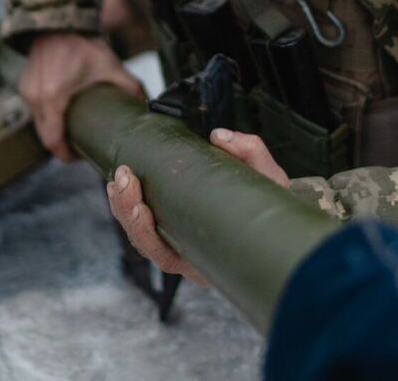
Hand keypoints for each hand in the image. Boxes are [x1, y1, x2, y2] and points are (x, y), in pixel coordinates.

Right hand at [20, 32, 142, 160]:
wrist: (57, 20)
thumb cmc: (80, 42)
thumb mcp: (108, 65)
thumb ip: (129, 85)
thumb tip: (147, 102)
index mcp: (53, 97)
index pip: (53, 140)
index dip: (66, 154)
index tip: (79, 156)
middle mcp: (35, 97)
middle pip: (45, 136)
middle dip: (62, 145)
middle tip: (81, 147)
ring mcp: (27, 92)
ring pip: (39, 124)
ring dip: (54, 131)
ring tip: (74, 131)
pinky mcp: (25, 86)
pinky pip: (35, 111)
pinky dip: (47, 117)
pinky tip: (63, 115)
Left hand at [106, 128, 288, 285]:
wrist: (278, 218)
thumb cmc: (273, 206)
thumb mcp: (270, 180)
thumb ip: (250, 152)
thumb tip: (219, 137)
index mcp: (211, 259)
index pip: (166, 256)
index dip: (145, 233)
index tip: (140, 204)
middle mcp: (193, 260)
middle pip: (146, 244)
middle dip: (127, 210)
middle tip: (124, 177)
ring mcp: (182, 247)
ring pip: (140, 234)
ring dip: (123, 204)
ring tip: (120, 176)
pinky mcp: (174, 229)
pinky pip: (144, 223)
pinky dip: (129, 203)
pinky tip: (121, 183)